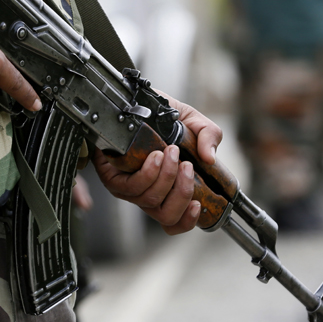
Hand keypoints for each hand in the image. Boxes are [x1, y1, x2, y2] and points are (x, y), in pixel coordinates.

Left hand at [92, 94, 222, 235]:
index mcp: (167, 190)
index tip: (198, 204)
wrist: (136, 100)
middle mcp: (147, 193)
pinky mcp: (111, 177)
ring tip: (171, 152)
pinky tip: (154, 156)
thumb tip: (210, 158)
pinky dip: (148, 173)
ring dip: (165, 177)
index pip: (174, 221)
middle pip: (166, 215)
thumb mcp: (195, 123)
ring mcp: (128, 188)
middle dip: (182, 192)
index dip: (187, 221)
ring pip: (149, 200)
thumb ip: (209, 137)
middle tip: (187, 166)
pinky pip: (130, 187)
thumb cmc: (164, 118)